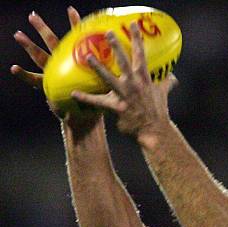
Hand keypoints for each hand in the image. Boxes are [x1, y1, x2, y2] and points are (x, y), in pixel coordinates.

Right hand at [11, 7, 101, 125]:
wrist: (84, 118)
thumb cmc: (94, 102)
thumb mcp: (101, 88)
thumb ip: (104, 74)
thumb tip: (118, 59)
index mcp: (74, 63)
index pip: (75, 41)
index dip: (74, 25)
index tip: (72, 10)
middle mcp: (62, 65)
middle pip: (52, 43)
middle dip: (42, 29)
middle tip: (32, 15)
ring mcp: (53, 74)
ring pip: (39, 57)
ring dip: (28, 45)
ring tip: (18, 34)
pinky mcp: (48, 87)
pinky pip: (33, 80)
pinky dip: (23, 75)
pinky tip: (13, 68)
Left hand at [71, 22, 177, 139]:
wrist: (154, 132)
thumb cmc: (158, 113)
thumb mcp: (163, 95)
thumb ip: (166, 83)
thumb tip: (173, 78)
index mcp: (145, 79)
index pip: (141, 55)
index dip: (137, 39)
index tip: (133, 25)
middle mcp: (134, 84)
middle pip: (124, 62)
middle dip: (116, 46)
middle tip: (108, 33)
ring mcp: (125, 96)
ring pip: (109, 78)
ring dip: (98, 67)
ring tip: (88, 56)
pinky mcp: (117, 108)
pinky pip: (98, 102)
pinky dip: (86, 98)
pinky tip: (74, 93)